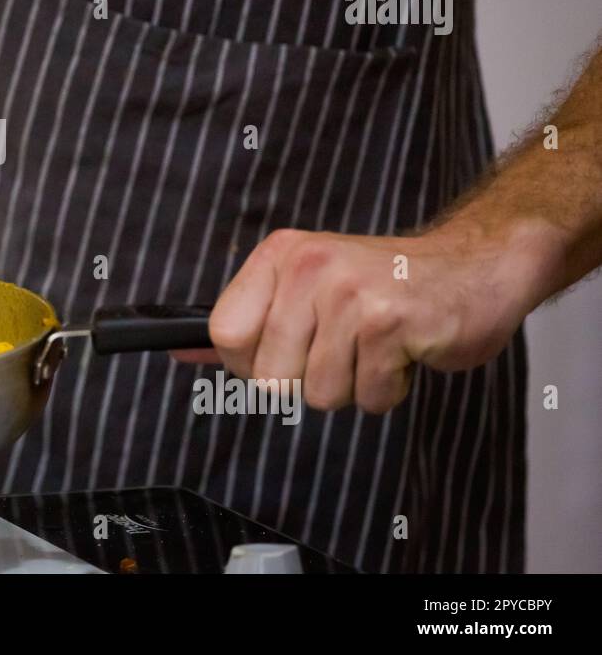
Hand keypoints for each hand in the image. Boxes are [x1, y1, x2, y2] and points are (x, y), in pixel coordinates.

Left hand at [206, 225, 542, 413]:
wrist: (475, 267)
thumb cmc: (385, 286)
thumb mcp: (306, 288)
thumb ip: (247, 323)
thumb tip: (179, 350)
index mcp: (280, 257)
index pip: (224, 334)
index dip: (250, 363)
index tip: (284, 353)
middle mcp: (309, 268)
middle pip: (268, 376)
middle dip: (308, 380)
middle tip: (345, 347)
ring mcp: (349, 294)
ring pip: (317, 393)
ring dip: (353, 385)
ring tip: (377, 346)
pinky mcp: (390, 323)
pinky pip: (367, 398)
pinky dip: (388, 390)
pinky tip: (404, 352)